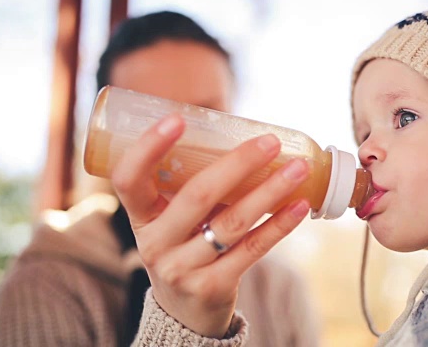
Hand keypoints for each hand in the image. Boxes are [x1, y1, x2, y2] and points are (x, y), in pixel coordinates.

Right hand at [111, 114, 309, 337]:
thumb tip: (241, 135)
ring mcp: (183, 269)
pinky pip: (252, 250)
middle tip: (269, 141)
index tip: (176, 118)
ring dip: (270, 190)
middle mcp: (155, 244)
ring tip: (298, 168)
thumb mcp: (170, 219)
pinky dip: (278, 225)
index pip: (128, 179)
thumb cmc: (182, 245)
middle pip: (197, 196)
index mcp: (140, 217)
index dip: (148, 148)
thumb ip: (189, 186)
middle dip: (237, 164)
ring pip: (233, 222)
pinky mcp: (213, 287)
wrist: (184, 310)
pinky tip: (298, 205)